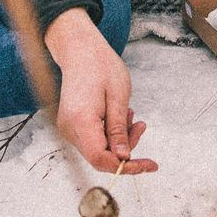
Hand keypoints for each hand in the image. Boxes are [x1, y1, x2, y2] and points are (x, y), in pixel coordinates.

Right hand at [45, 7, 153, 174]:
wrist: (79, 49)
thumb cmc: (100, 66)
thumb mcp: (118, 96)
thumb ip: (119, 130)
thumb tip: (124, 158)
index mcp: (80, 121)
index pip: (101, 159)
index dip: (127, 167)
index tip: (149, 165)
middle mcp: (69, 128)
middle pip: (100, 157)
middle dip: (125, 149)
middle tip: (141, 126)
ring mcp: (67, 128)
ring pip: (98, 149)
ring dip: (118, 139)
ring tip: (129, 114)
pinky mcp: (71, 125)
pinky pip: (93, 139)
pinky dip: (109, 132)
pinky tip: (117, 115)